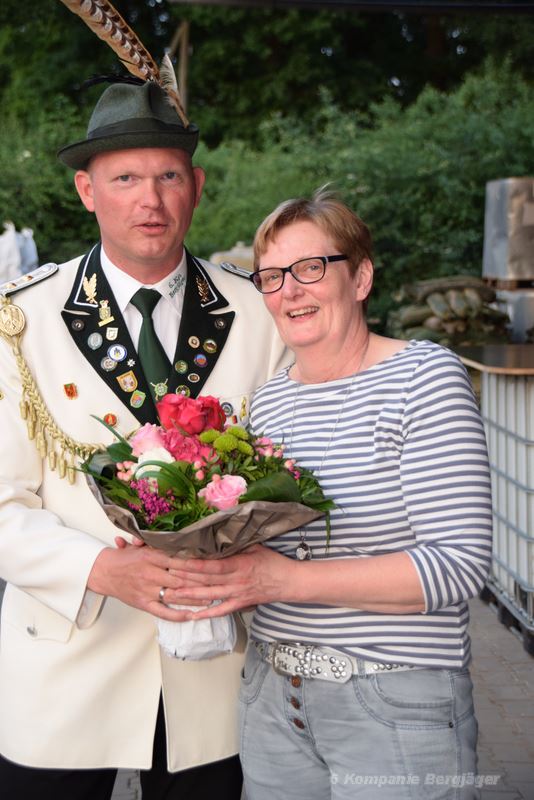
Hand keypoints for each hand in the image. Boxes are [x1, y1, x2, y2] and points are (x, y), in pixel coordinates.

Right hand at [87, 543, 210, 619]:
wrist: (103, 572)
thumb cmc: (125, 558)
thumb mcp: (142, 546)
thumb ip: (160, 544)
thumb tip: (180, 538)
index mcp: (151, 556)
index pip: (179, 560)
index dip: (196, 564)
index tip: (212, 565)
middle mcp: (150, 573)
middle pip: (180, 578)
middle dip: (200, 582)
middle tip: (218, 583)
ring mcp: (147, 590)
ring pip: (175, 595)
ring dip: (194, 598)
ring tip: (211, 598)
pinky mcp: (143, 604)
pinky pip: (163, 612)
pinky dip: (178, 615)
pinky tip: (191, 615)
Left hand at [166, 545, 297, 618]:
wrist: (289, 582)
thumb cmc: (273, 562)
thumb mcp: (256, 546)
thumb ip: (236, 543)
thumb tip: (218, 533)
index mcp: (239, 564)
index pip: (211, 565)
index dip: (192, 564)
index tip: (176, 560)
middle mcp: (235, 581)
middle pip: (205, 580)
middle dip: (183, 577)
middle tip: (164, 575)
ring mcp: (236, 594)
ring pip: (208, 596)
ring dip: (188, 596)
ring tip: (170, 594)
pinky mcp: (239, 604)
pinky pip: (220, 611)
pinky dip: (205, 614)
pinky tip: (191, 615)